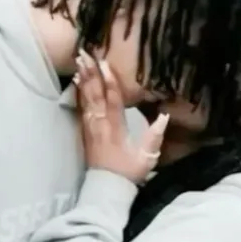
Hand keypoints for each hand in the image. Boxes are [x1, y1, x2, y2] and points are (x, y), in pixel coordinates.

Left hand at [75, 50, 168, 184]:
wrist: (107, 188)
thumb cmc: (129, 172)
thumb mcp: (147, 158)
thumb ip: (155, 137)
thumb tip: (163, 116)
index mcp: (116, 128)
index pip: (113, 100)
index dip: (110, 81)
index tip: (105, 63)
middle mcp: (101, 124)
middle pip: (95, 94)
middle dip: (91, 73)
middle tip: (85, 53)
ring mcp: (91, 126)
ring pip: (86, 98)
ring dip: (83, 78)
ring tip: (79, 60)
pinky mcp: (85, 130)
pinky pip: (81, 107)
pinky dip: (79, 93)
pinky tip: (76, 81)